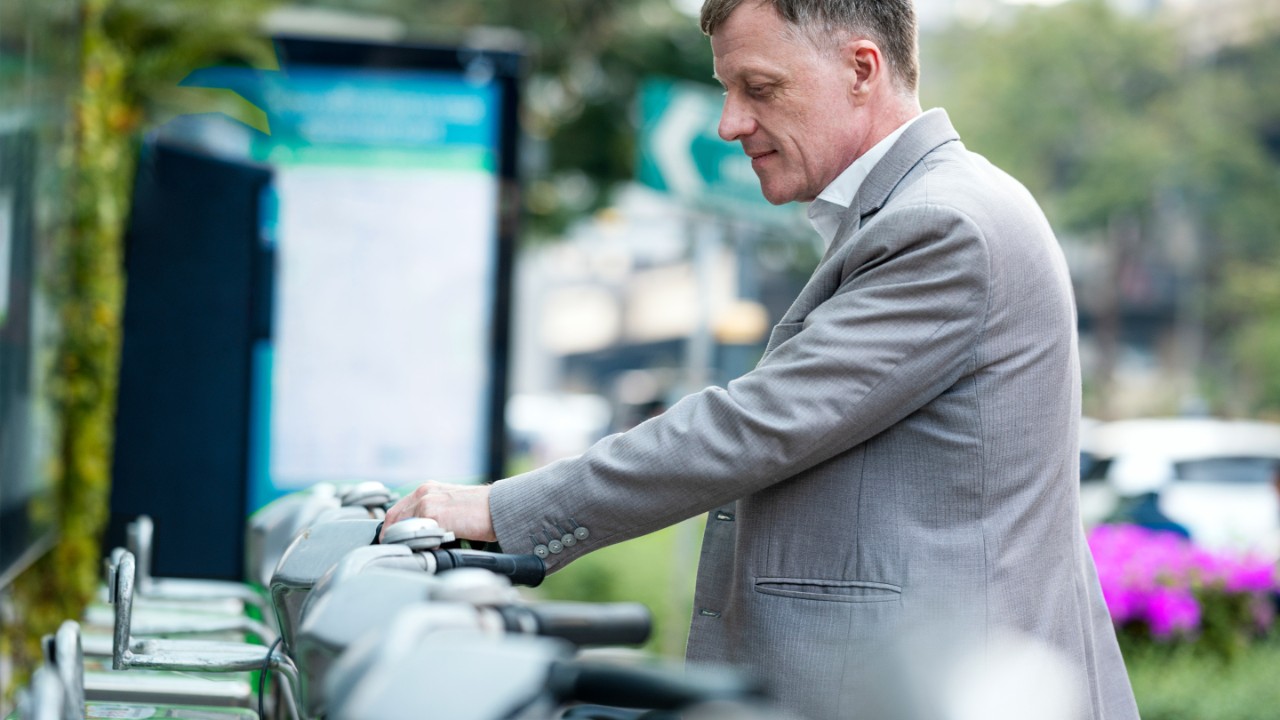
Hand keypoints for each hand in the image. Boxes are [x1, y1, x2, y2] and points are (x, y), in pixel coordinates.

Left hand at [381, 480, 495, 542]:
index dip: (391, 529)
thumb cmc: (481, 510)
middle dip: (394, 539)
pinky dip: (420, 547)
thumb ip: (433, 515)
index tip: (394, 543)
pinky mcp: (435, 516)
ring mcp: (427, 503)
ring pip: (402, 529)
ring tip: (415, 554)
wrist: (500, 507)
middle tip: (399, 553)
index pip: (396, 511)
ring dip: (406, 544)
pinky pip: (417, 536)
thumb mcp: (451, 506)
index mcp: (427, 489)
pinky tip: (430, 553)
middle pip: (393, 520)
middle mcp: (424, 493)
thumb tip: (421, 536)